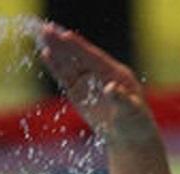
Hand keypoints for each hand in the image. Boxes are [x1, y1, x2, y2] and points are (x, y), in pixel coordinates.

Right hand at [39, 24, 156, 144]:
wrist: (130, 138)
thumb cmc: (136, 123)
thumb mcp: (132, 112)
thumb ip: (121, 99)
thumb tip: (111, 88)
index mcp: (117, 74)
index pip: (95, 57)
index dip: (80, 47)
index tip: (66, 35)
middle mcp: (102, 74)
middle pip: (80, 56)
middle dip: (64, 44)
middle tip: (47, 29)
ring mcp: (90, 82)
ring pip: (71, 63)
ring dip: (57, 50)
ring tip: (43, 35)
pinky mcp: (79, 92)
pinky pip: (66, 77)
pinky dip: (56, 66)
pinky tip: (46, 53)